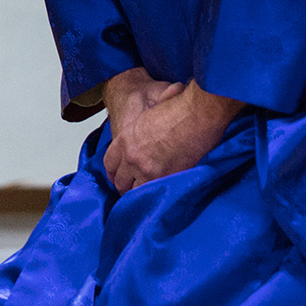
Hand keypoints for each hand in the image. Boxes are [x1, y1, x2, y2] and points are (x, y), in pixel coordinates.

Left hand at [100, 78, 242, 193]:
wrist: (195, 115)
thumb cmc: (178, 109)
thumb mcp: (150, 114)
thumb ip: (143, 127)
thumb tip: (149, 123)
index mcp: (125, 139)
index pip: (110, 163)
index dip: (114, 172)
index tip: (118, 176)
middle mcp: (132, 157)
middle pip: (120, 181)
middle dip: (124, 186)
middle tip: (131, 189)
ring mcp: (147, 170)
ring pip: (134, 192)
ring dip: (139, 194)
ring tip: (144, 196)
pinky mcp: (164, 178)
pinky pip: (153, 193)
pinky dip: (155, 195)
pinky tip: (159, 194)